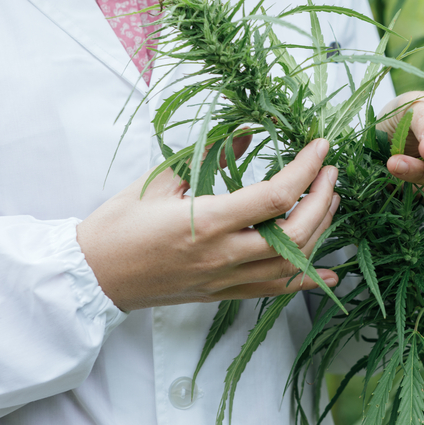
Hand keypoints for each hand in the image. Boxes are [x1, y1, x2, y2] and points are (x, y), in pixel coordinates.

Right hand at [76, 138, 339, 310]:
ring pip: (292, 264)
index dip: (306, 170)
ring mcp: (225, 279)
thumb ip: (210, 155)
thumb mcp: (161, 179)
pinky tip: (330, 274)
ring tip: (330, 201)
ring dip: (321, 231)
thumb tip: (247, 131)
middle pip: (295, 233)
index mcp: (206, 222)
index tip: (320, 146)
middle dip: (323, 199)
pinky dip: (306, 281)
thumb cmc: (119, 223)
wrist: (93, 275)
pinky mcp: (223, 293)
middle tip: (330, 173)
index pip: (274, 196)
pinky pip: (274, 290)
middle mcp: (222, 255)